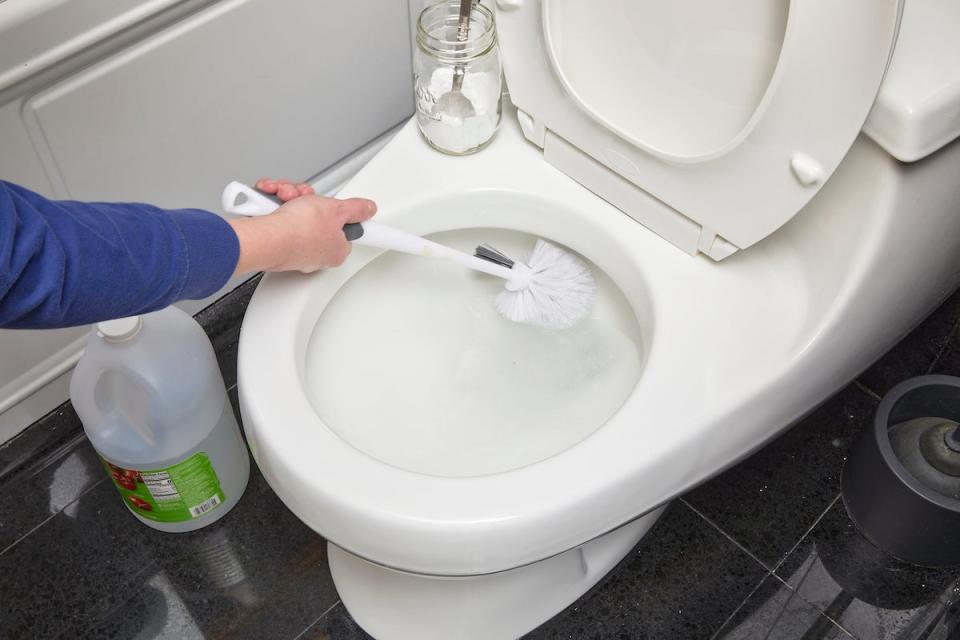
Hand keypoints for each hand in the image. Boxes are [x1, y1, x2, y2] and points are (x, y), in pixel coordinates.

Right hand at [229, 177, 376, 273]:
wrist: (265, 238)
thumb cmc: (299, 230)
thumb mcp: (336, 210)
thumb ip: (355, 209)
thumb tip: (368, 209)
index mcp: (336, 249)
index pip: (345, 229)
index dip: (341, 214)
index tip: (343, 211)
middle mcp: (316, 251)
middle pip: (317, 214)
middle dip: (306, 197)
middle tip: (303, 195)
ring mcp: (294, 246)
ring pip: (295, 211)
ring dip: (288, 197)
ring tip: (284, 197)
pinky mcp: (274, 240)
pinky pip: (276, 215)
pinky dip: (271, 204)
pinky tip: (269, 200)